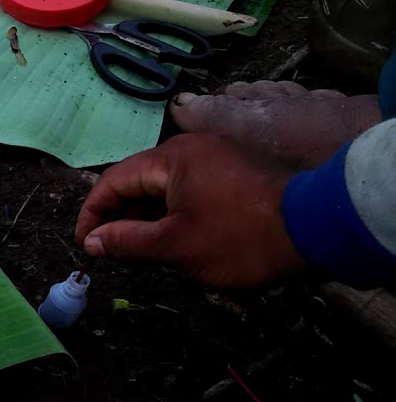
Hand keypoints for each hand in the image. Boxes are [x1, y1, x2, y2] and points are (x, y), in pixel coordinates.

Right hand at [75, 133, 306, 287]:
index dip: (92, 215)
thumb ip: (127, 242)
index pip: (112, 181)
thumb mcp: (176, 245)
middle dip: (118, 218)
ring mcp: (216, 158)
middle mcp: (191, 148)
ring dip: (146, 218)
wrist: (317, 230)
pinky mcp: (235, 172)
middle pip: (137, 181)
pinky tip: (173, 239)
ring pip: (164, 187)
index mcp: (170, 158)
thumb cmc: (239, 237)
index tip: (85, 246)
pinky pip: (189, 189)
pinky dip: (173, 213)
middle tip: (109, 253)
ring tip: (138, 252)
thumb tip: (92, 242)